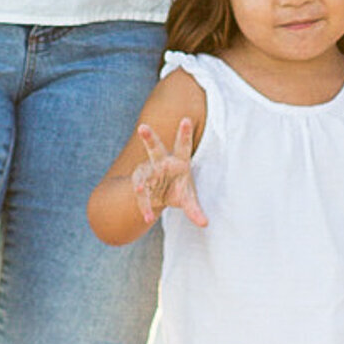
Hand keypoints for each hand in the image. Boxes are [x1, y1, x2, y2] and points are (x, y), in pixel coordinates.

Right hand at [130, 115, 205, 230]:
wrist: (160, 196)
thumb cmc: (177, 190)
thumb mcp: (187, 198)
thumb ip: (195, 210)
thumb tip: (205, 223)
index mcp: (178, 160)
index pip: (183, 145)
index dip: (184, 133)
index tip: (185, 119)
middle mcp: (161, 162)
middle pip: (154, 148)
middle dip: (148, 138)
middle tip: (142, 128)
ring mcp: (148, 172)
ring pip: (141, 173)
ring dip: (139, 181)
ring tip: (139, 188)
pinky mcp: (140, 184)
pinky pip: (141, 195)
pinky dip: (144, 205)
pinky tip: (147, 216)